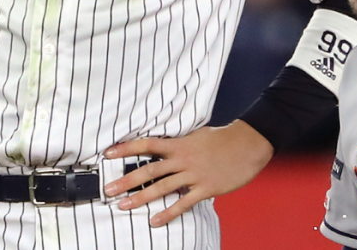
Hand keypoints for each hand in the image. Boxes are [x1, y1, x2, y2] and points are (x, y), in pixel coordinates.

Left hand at [102, 120, 273, 226]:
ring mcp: (194, 174)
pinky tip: (155, 222)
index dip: (126, 148)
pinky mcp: (206, 188)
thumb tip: (163, 145)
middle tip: (108, 189)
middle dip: (127, 180)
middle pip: (149, 170)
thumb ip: (179, 143)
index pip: (147, 144)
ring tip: (123, 206)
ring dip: (141, 198)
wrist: (248, 144)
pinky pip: (183, 203)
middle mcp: (183, 159)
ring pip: (162, 188)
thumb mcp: (196, 135)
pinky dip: (168, 213)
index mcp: (179, 144)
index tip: (107, 154)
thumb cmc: (223, 139)